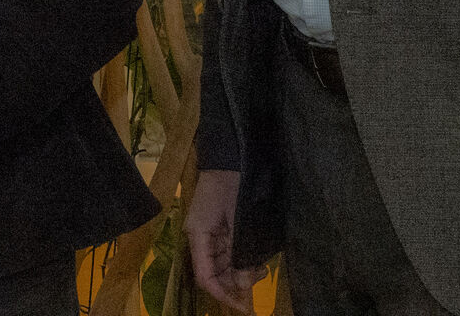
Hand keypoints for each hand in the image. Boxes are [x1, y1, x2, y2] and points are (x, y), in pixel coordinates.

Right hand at [186, 169, 265, 311]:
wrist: (231, 158)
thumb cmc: (232, 185)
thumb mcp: (238, 220)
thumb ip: (239, 252)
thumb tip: (242, 283)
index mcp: (198, 236)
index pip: (205, 276)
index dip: (222, 294)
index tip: (242, 306)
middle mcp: (202, 239)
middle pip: (215, 274)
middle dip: (235, 283)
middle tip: (259, 280)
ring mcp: (212, 235)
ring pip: (224, 266)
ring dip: (241, 272)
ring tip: (261, 269)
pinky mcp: (222, 230)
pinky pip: (230, 254)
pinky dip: (243, 260)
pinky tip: (258, 260)